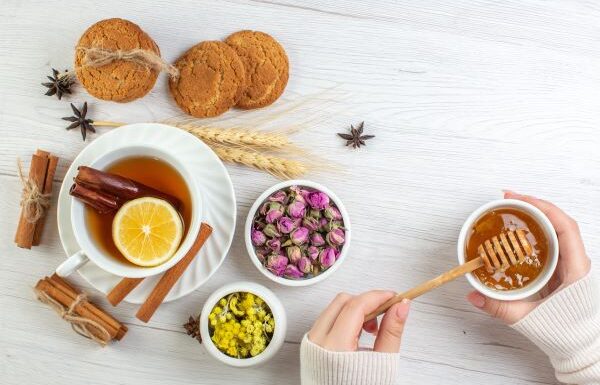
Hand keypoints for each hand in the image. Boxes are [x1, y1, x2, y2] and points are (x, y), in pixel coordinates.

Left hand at [308, 290, 410, 352]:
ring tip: (372, 330)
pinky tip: (357, 334)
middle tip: (384, 314)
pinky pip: (326, 320)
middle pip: (343, 301)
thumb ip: (392, 332)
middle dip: (366, 302)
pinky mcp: (309, 345)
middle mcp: (318, 341)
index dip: (378, 297)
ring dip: (355, 310)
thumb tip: (401, 308)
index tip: (393, 297)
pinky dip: (343, 319)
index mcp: (336, 347)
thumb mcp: (382, 364)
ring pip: (333, 308)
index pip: (356, 306)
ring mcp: (311, 342)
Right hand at [467, 191, 591, 323]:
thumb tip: (473, 295)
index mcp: (576, 269)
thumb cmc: (564, 333)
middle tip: (507, 200)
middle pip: (557, 223)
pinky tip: (518, 231)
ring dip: (534, 217)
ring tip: (511, 210)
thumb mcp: (528, 319)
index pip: (564, 227)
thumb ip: (499, 307)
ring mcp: (571, 265)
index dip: (543, 208)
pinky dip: (535, 232)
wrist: (580, 347)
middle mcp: (577, 262)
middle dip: (533, 207)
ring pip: (555, 231)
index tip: (519, 199)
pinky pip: (551, 243)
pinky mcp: (564, 270)